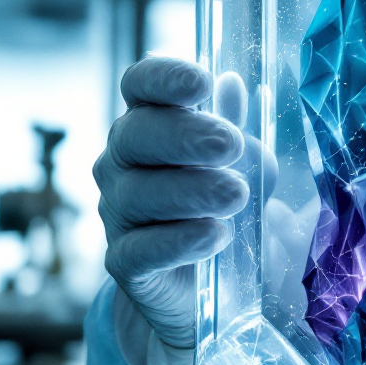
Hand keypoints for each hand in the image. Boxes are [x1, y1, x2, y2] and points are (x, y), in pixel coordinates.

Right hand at [93, 58, 250, 348]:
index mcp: (153, 122)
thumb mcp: (247, 167)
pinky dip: (178, 241)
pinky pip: (137, 250)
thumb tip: (234, 86)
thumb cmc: (226, 206)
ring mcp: (118, 212)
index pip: (140, 85)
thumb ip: (242, 133)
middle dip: (185, 135)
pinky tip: (214, 237)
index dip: (163, 78)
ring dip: (192, 190)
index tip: (202, 82)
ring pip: (137, 193)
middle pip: (135, 134)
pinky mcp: (124, 264)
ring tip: (236, 196)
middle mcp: (124, 162)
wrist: (208, 286)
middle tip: (232, 145)